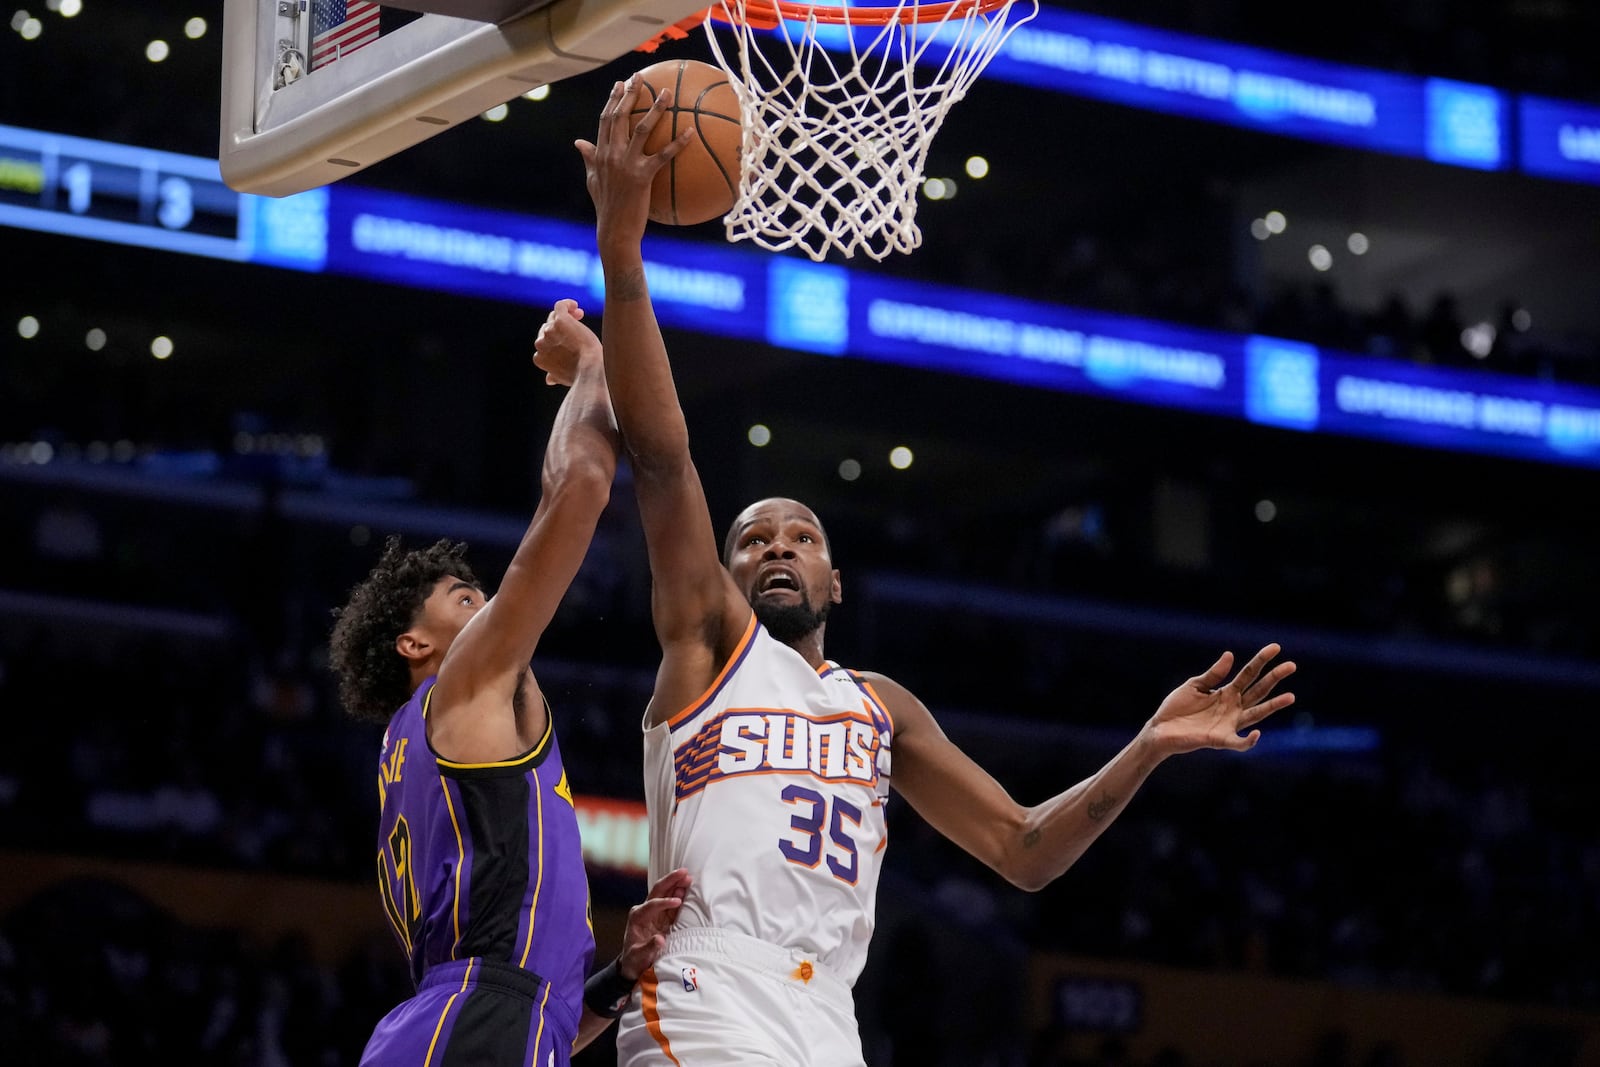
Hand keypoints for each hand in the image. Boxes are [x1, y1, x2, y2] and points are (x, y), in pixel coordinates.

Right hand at [532, 298, 599, 385]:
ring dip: (567, 315)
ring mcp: (549, 331)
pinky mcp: (560, 320)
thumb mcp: (564, 376)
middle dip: (560, 328)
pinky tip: (576, 306)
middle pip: (547, 328)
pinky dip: (567, 304)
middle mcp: (541, 344)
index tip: (570, 340)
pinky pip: (560, 306)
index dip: (556, 339)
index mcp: (539, 358)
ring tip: (580, 316)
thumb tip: (549, 380)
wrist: (590, 370)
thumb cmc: (581, 375)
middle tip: (579, 328)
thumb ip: (554, 374)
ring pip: (554, 317)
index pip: (544, 342)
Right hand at [574, 78, 693, 254]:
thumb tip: (578, 142)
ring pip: (642, 129)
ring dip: (656, 109)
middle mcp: (611, 155)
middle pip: (620, 117)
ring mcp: (626, 165)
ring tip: (668, 93)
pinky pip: (663, 155)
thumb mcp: (592, 181)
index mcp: (600, 154)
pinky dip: (678, 143)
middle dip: (630, 94)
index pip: (605, 120)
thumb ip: (589, 159)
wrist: (615, 231)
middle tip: (640, 77)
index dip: (613, 100)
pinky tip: (691, 132)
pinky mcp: (642, 177)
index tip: (620, 84)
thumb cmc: (606, 208)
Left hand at [617, 867, 690, 981]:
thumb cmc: (635, 959)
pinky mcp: (663, 916)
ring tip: (688, 876)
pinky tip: (687, 887)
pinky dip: (680, 894)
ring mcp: (655, 912)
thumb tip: (660, 939)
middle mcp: (645, 910)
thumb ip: (649, 947)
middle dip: (671, 881)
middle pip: (658, 891)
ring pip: (666, 893)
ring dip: (677, 884)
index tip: (678, 901)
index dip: (665, 902)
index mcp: (637, 916)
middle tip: (683, 872)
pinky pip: (672, 903)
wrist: (634, 963)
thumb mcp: (639, 956)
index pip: (652, 905)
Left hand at [1145, 643, 1294, 755]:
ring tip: (1290, 696)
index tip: (1276, 647)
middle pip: (1258, 691)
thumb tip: (1231, 655)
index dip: (1261, 661)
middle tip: (1291, 665)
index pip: (1248, 674)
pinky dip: (1248, 741)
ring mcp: (1228, 724)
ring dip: (1273, 706)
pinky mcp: (1219, 739)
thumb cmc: (1177, 707)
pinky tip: (1257, 734)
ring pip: (1256, 714)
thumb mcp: (1195, 685)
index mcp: (1227, 693)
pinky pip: (1238, 743)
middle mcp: (1233, 708)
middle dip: (1274, 678)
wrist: (1160, 729)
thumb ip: (1213, 674)